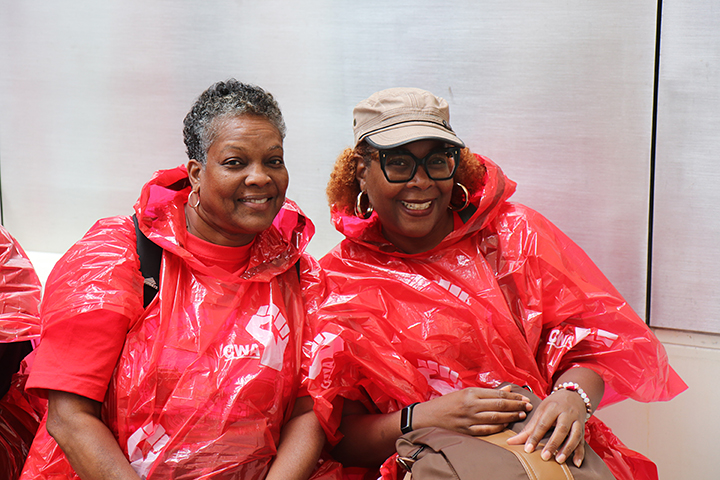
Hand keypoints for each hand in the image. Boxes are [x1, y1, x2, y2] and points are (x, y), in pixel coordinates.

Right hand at [413, 385, 532, 435]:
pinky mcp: (468, 431)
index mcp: (471, 393)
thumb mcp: (466, 392)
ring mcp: (470, 419)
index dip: (513, 396)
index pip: (497, 394)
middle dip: (516, 405)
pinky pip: (488, 429)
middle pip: (500, 405)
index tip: (523, 397)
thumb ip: (487, 392)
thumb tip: (507, 388)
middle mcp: (471, 405)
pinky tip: (507, 425)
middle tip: (527, 406)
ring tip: (521, 415)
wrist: (429, 417)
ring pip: (496, 418)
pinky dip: (499, 427)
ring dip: (511, 416)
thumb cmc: (448, 403)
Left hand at [506, 389, 586, 466]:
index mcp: (553, 407)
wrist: (574, 396)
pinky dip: (580, 453)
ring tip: (559, 460)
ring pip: (575, 435)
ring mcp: (577, 421)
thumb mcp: (541, 411)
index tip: (528, 449)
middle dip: (553, 443)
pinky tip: (576, 463)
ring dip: (568, 448)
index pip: (543, 423)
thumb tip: (511, 442)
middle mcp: (566, 413)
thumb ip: (528, 428)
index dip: (535, 437)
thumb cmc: (553, 405)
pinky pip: (583, 441)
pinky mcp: (583, 429)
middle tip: (544, 457)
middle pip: (561, 429)